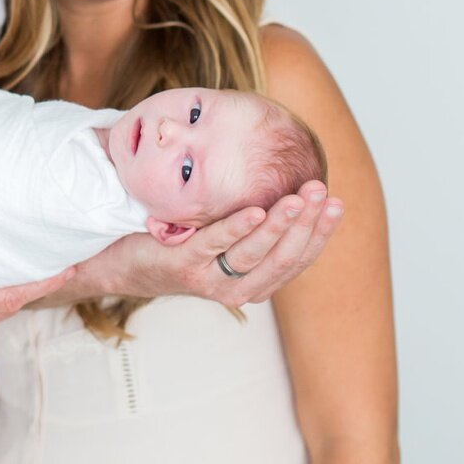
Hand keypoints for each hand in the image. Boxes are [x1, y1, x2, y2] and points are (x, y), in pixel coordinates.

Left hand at [76, 180, 343, 310]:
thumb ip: (258, 220)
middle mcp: (238, 289)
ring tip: (298, 197)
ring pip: (254, 253)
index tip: (337, 202)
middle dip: (307, 223)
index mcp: (256, 281)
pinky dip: (237, 228)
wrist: (126, 261)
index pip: (299, 259)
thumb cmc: (184, 242)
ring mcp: (210, 280)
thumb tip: (294, 175)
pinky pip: (215, 245)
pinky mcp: (184, 265)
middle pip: (283, 257)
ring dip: (281, 223)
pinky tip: (256, 210)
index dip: (320, 232)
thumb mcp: (227, 234)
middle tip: (321, 191)